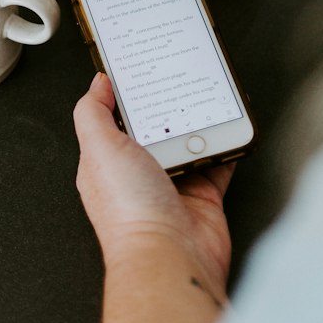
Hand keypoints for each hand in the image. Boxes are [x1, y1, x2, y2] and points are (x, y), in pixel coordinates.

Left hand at [73, 73, 234, 298]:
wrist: (170, 256)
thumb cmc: (130, 212)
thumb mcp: (99, 149)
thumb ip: (93, 112)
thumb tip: (98, 84)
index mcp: (107, 161)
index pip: (115, 117)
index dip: (125, 92)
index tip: (141, 67)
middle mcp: (139, 173)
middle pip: (155, 125)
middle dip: (167, 103)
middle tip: (180, 74)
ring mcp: (173, 184)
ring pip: (188, 140)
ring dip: (199, 120)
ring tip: (207, 92)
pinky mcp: (203, 195)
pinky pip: (218, 161)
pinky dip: (225, 144)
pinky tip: (229, 125)